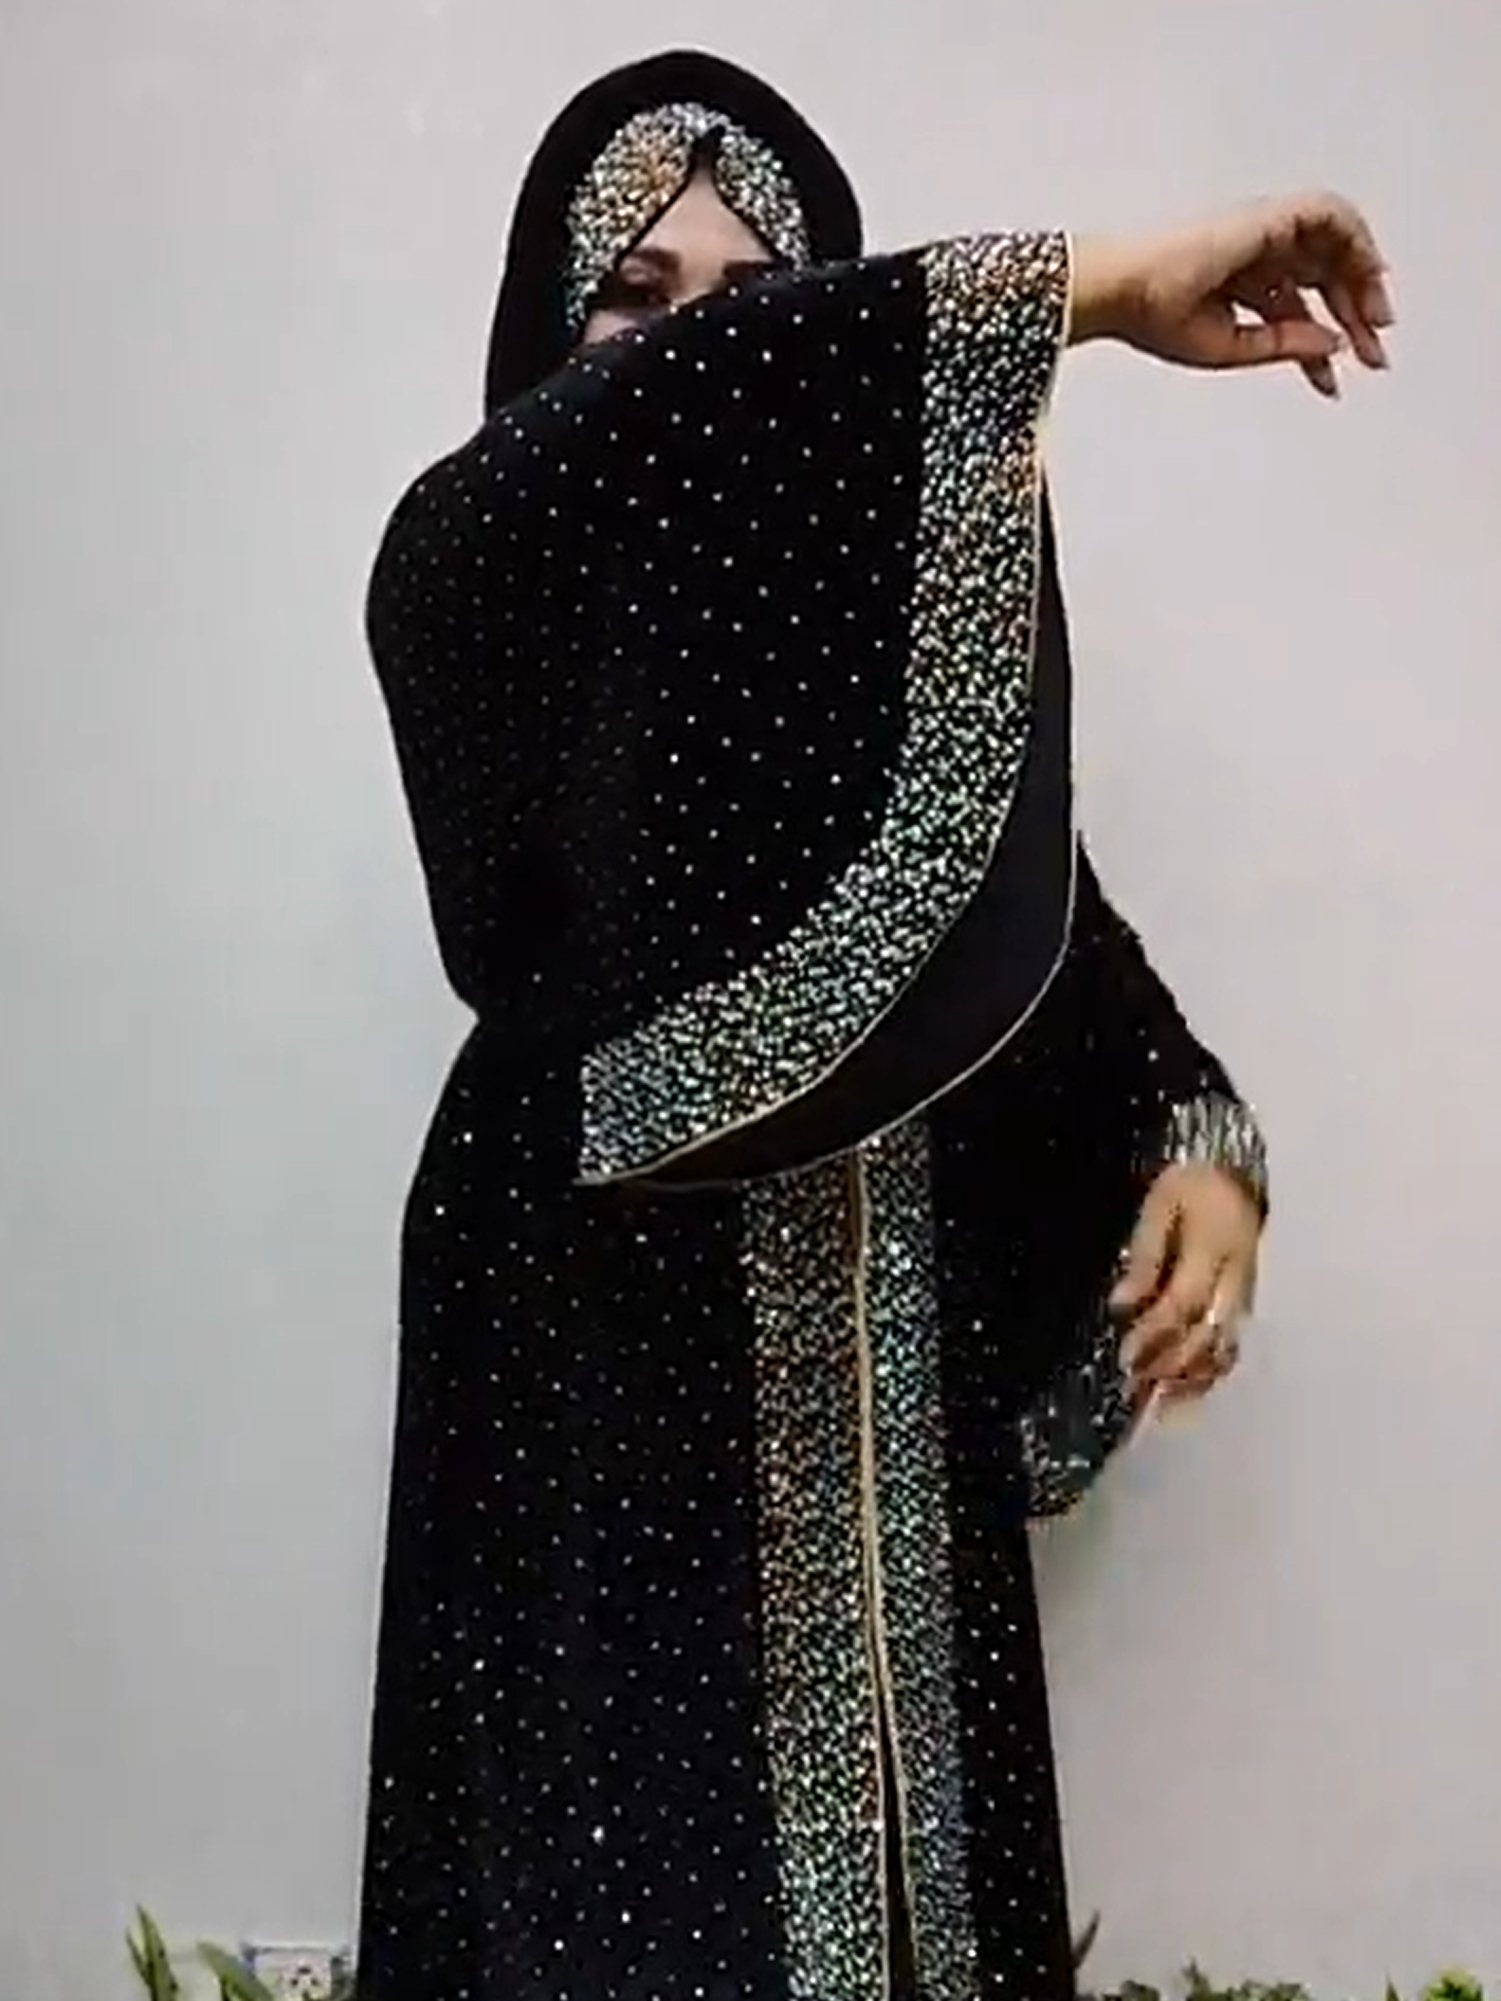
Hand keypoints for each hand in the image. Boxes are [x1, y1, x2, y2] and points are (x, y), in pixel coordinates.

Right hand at [1072, 192, 1393, 397]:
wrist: (1123, 290)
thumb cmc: (1153, 316)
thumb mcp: (1231, 348)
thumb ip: (1284, 345)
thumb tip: (1334, 343)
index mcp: (1240, 284)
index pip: (1296, 310)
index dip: (1323, 343)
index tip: (1337, 379)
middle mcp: (1256, 255)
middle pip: (1322, 278)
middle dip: (1354, 315)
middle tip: (1374, 352)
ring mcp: (1265, 233)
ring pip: (1334, 245)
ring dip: (1362, 279)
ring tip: (1377, 319)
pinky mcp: (1269, 217)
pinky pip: (1329, 214)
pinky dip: (1355, 239)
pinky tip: (1368, 273)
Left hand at [1111, 1163, 1261, 1405]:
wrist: (1241, 1173)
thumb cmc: (1193, 1186)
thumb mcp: (1160, 1206)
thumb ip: (1144, 1256)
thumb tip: (1122, 1304)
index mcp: (1215, 1248)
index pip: (1183, 1303)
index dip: (1154, 1333)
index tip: (1126, 1356)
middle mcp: (1237, 1279)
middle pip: (1207, 1335)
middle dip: (1170, 1365)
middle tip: (1135, 1386)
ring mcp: (1248, 1295)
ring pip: (1224, 1349)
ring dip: (1190, 1379)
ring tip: (1157, 1402)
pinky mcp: (1249, 1304)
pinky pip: (1233, 1346)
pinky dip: (1209, 1373)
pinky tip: (1185, 1391)